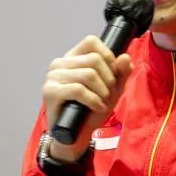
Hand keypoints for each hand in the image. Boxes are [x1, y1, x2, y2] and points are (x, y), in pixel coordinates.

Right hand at [41, 36, 132, 160]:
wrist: (77, 134)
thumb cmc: (92, 108)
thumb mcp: (112, 88)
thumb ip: (121, 72)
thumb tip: (125, 58)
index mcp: (73, 57)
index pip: (91, 41)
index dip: (108, 56)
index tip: (112, 73)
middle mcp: (60, 63)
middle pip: (95, 60)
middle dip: (109, 80)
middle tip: (108, 94)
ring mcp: (53, 77)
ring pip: (89, 74)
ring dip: (103, 92)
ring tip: (102, 102)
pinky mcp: (50, 91)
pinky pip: (78, 90)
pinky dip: (94, 100)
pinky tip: (97, 107)